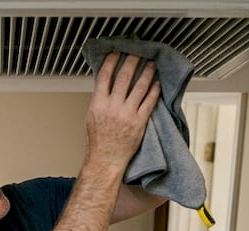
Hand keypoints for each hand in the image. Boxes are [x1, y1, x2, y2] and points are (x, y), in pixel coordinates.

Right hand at [85, 53, 159, 171]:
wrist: (106, 158)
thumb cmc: (99, 140)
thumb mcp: (91, 116)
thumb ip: (99, 99)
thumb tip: (105, 83)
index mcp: (99, 104)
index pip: (105, 76)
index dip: (111, 61)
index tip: (116, 52)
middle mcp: (113, 107)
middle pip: (124, 77)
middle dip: (132, 61)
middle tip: (137, 52)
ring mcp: (128, 114)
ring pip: (140, 87)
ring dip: (147, 73)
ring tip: (151, 65)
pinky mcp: (140, 121)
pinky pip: (149, 102)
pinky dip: (154, 91)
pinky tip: (157, 83)